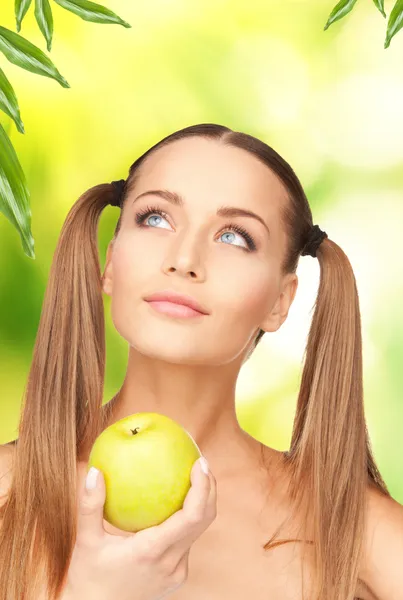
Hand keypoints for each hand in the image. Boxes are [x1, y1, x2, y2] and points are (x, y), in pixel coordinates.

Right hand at [63, 457, 216, 599]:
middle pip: (204, 520)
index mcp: (153, 551)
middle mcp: (172, 563)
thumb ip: (90, 505)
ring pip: (199, 531)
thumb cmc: (88, 576)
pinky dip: (188, 518)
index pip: (192, 516)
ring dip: (201, 502)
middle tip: (200, 461)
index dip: (203, 487)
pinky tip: (176, 500)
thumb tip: (93, 470)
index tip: (200, 462)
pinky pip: (188, 541)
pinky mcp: (176, 576)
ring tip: (193, 474)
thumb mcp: (85, 541)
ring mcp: (177, 572)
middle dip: (209, 488)